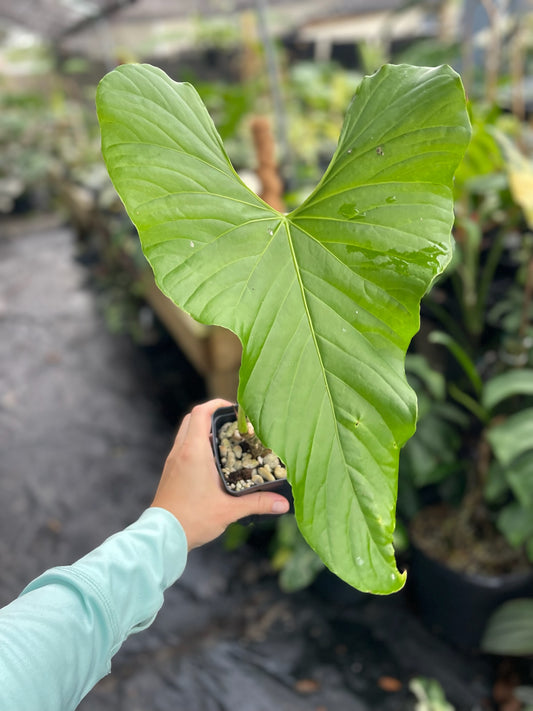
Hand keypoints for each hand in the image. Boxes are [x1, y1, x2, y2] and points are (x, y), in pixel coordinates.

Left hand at [151, 399, 289, 549]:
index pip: (201, 413)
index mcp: (193, 452)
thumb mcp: (229, 510)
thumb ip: (258, 502)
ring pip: (187, 433)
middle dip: (212, 415)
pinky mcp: (170, 472)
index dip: (217, 404)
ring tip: (227, 442)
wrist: (163, 537)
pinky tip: (213, 462)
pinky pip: (183, 448)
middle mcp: (180, 451)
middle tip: (233, 425)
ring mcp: (173, 461)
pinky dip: (197, 445)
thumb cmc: (192, 519)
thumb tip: (282, 503)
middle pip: (193, 418)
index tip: (234, 408)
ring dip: (204, 431)